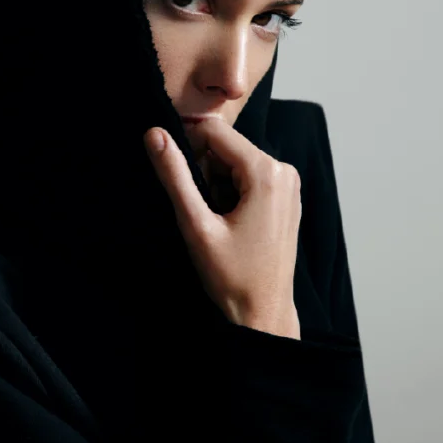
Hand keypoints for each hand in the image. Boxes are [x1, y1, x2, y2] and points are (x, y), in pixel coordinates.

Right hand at [144, 118, 301, 338]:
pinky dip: (230, 191)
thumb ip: (174, 176)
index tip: (180, 181)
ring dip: (215, 183)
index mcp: (266, 172)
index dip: (187, 147)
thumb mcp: (196, 225)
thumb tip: (154, 135)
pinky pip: (248, 175)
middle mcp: (284, 170)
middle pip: (225, 145)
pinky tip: (229, 222)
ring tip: (216, 221)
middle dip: (204, 171)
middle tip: (202, 211)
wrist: (262, 312)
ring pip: (234, 161)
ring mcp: (288, 183)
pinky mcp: (285, 195)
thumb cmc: (232, 276)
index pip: (214, 130)